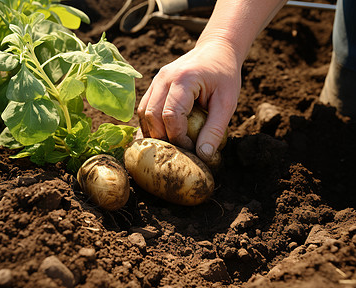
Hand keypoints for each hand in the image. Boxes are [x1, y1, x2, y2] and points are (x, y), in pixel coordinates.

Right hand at [137, 40, 240, 161]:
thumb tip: (204, 155)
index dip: (178, 137)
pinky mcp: (155, 84)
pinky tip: (162, 135)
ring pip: (143, 112)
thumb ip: (215, 129)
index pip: (171, 115)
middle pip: (152, 115)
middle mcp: (164, 78)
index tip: (192, 148)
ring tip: (170, 144)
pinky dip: (150, 124)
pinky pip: (144, 107)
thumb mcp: (227, 102)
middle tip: (179, 150)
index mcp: (183, 79)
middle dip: (163, 137)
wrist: (216, 49)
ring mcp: (156, 79)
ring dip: (153, 132)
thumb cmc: (224, 75)